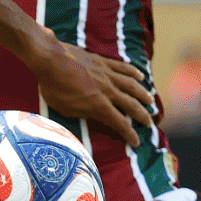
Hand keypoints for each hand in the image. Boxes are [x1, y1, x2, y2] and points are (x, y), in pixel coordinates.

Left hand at [29, 40, 155, 146]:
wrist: (50, 59)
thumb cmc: (53, 86)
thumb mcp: (66, 109)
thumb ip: (84, 113)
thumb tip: (96, 118)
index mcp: (98, 105)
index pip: (119, 122)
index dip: (129, 133)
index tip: (137, 141)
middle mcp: (107, 90)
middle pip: (131, 104)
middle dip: (142, 116)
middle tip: (150, 123)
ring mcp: (107, 74)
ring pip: (132, 85)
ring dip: (143, 94)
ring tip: (150, 101)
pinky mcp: (103, 62)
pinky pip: (123, 67)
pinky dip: (134, 72)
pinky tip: (140, 76)